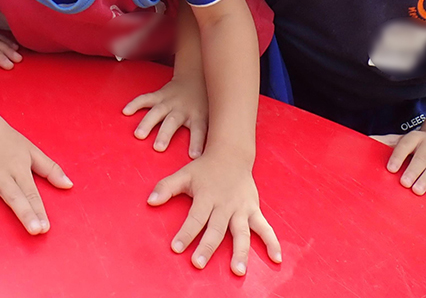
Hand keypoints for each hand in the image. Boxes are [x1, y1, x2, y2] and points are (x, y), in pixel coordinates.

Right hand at [0, 116, 72, 239]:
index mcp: (20, 170)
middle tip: (34, 231)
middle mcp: (2, 175)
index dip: (39, 210)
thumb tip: (69, 185)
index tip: (45, 229)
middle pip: (15, 197)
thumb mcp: (32, 151)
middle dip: (25, 213)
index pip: (32, 193)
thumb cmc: (8, 139)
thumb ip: (50, 169)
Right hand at [122, 74, 207, 158]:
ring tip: (138, 135)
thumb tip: (217, 157)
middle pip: (173, 122)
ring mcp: (169, 101)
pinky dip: (135, 104)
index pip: (199, 130)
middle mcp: (182, 108)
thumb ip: (212, 135)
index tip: (194, 156)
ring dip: (147, 123)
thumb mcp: (213, 117)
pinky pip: (145, 99)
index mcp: (198, 116)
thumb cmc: (205, 103)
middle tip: (158, 147)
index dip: (197, 143)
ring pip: (157, 111)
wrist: (196, 76)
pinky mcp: (159, 95)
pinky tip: (126, 112)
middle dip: (165, 134)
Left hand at [147, 148, 280, 274]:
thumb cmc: (204, 168)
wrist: (231, 154)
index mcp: (206, 196)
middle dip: (207, 246)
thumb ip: (166, 187)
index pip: (194, 218)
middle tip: (198, 263)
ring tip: (238, 270)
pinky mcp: (253, 209)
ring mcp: (241, 208)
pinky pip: (264, 227)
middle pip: (215, 228)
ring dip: (240, 251)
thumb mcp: (184, 174)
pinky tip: (276, 259)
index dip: (185, 233)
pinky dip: (271, 242)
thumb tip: (149, 200)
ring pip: (241, 232)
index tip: (176, 248)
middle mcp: (224, 204)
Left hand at [374, 129, 425, 204]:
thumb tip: (366, 140)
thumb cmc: (415, 144)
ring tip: (417, 191)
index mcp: (415, 137)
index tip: (390, 169)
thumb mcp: (400, 139)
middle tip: (404, 183)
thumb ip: (385, 141)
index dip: (398, 156)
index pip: (405, 145)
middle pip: (422, 157)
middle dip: (413, 170)